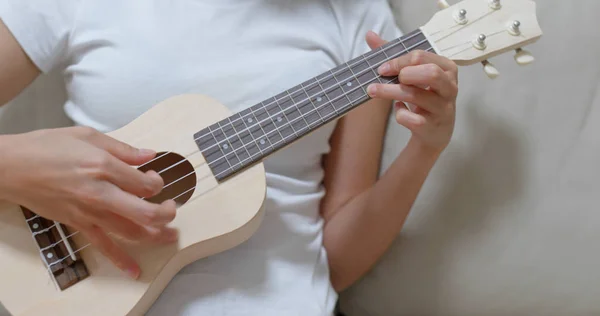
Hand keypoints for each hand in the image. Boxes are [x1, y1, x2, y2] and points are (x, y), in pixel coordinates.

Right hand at [0, 126, 177, 278]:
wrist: (11, 167)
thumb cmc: (47, 147)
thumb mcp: (88, 136)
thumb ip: (123, 149)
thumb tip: (150, 155)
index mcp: (104, 166)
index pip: (145, 183)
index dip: (158, 182)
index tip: (154, 178)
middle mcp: (100, 192)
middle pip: (145, 212)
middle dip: (166, 213)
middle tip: (172, 208)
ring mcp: (89, 212)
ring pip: (130, 231)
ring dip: (155, 236)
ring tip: (170, 236)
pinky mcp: (78, 224)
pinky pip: (103, 246)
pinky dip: (121, 260)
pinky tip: (135, 270)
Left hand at [365, 31, 457, 153]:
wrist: (434, 132)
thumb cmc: (424, 97)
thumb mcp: (413, 75)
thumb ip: (394, 56)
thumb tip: (370, 35)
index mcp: (446, 68)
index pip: (422, 57)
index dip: (398, 60)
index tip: (381, 68)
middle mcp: (449, 87)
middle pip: (429, 73)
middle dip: (402, 72)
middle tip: (383, 76)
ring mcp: (443, 108)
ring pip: (417, 95)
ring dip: (390, 92)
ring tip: (372, 91)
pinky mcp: (433, 126)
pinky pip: (413, 119)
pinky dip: (400, 114)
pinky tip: (398, 110)